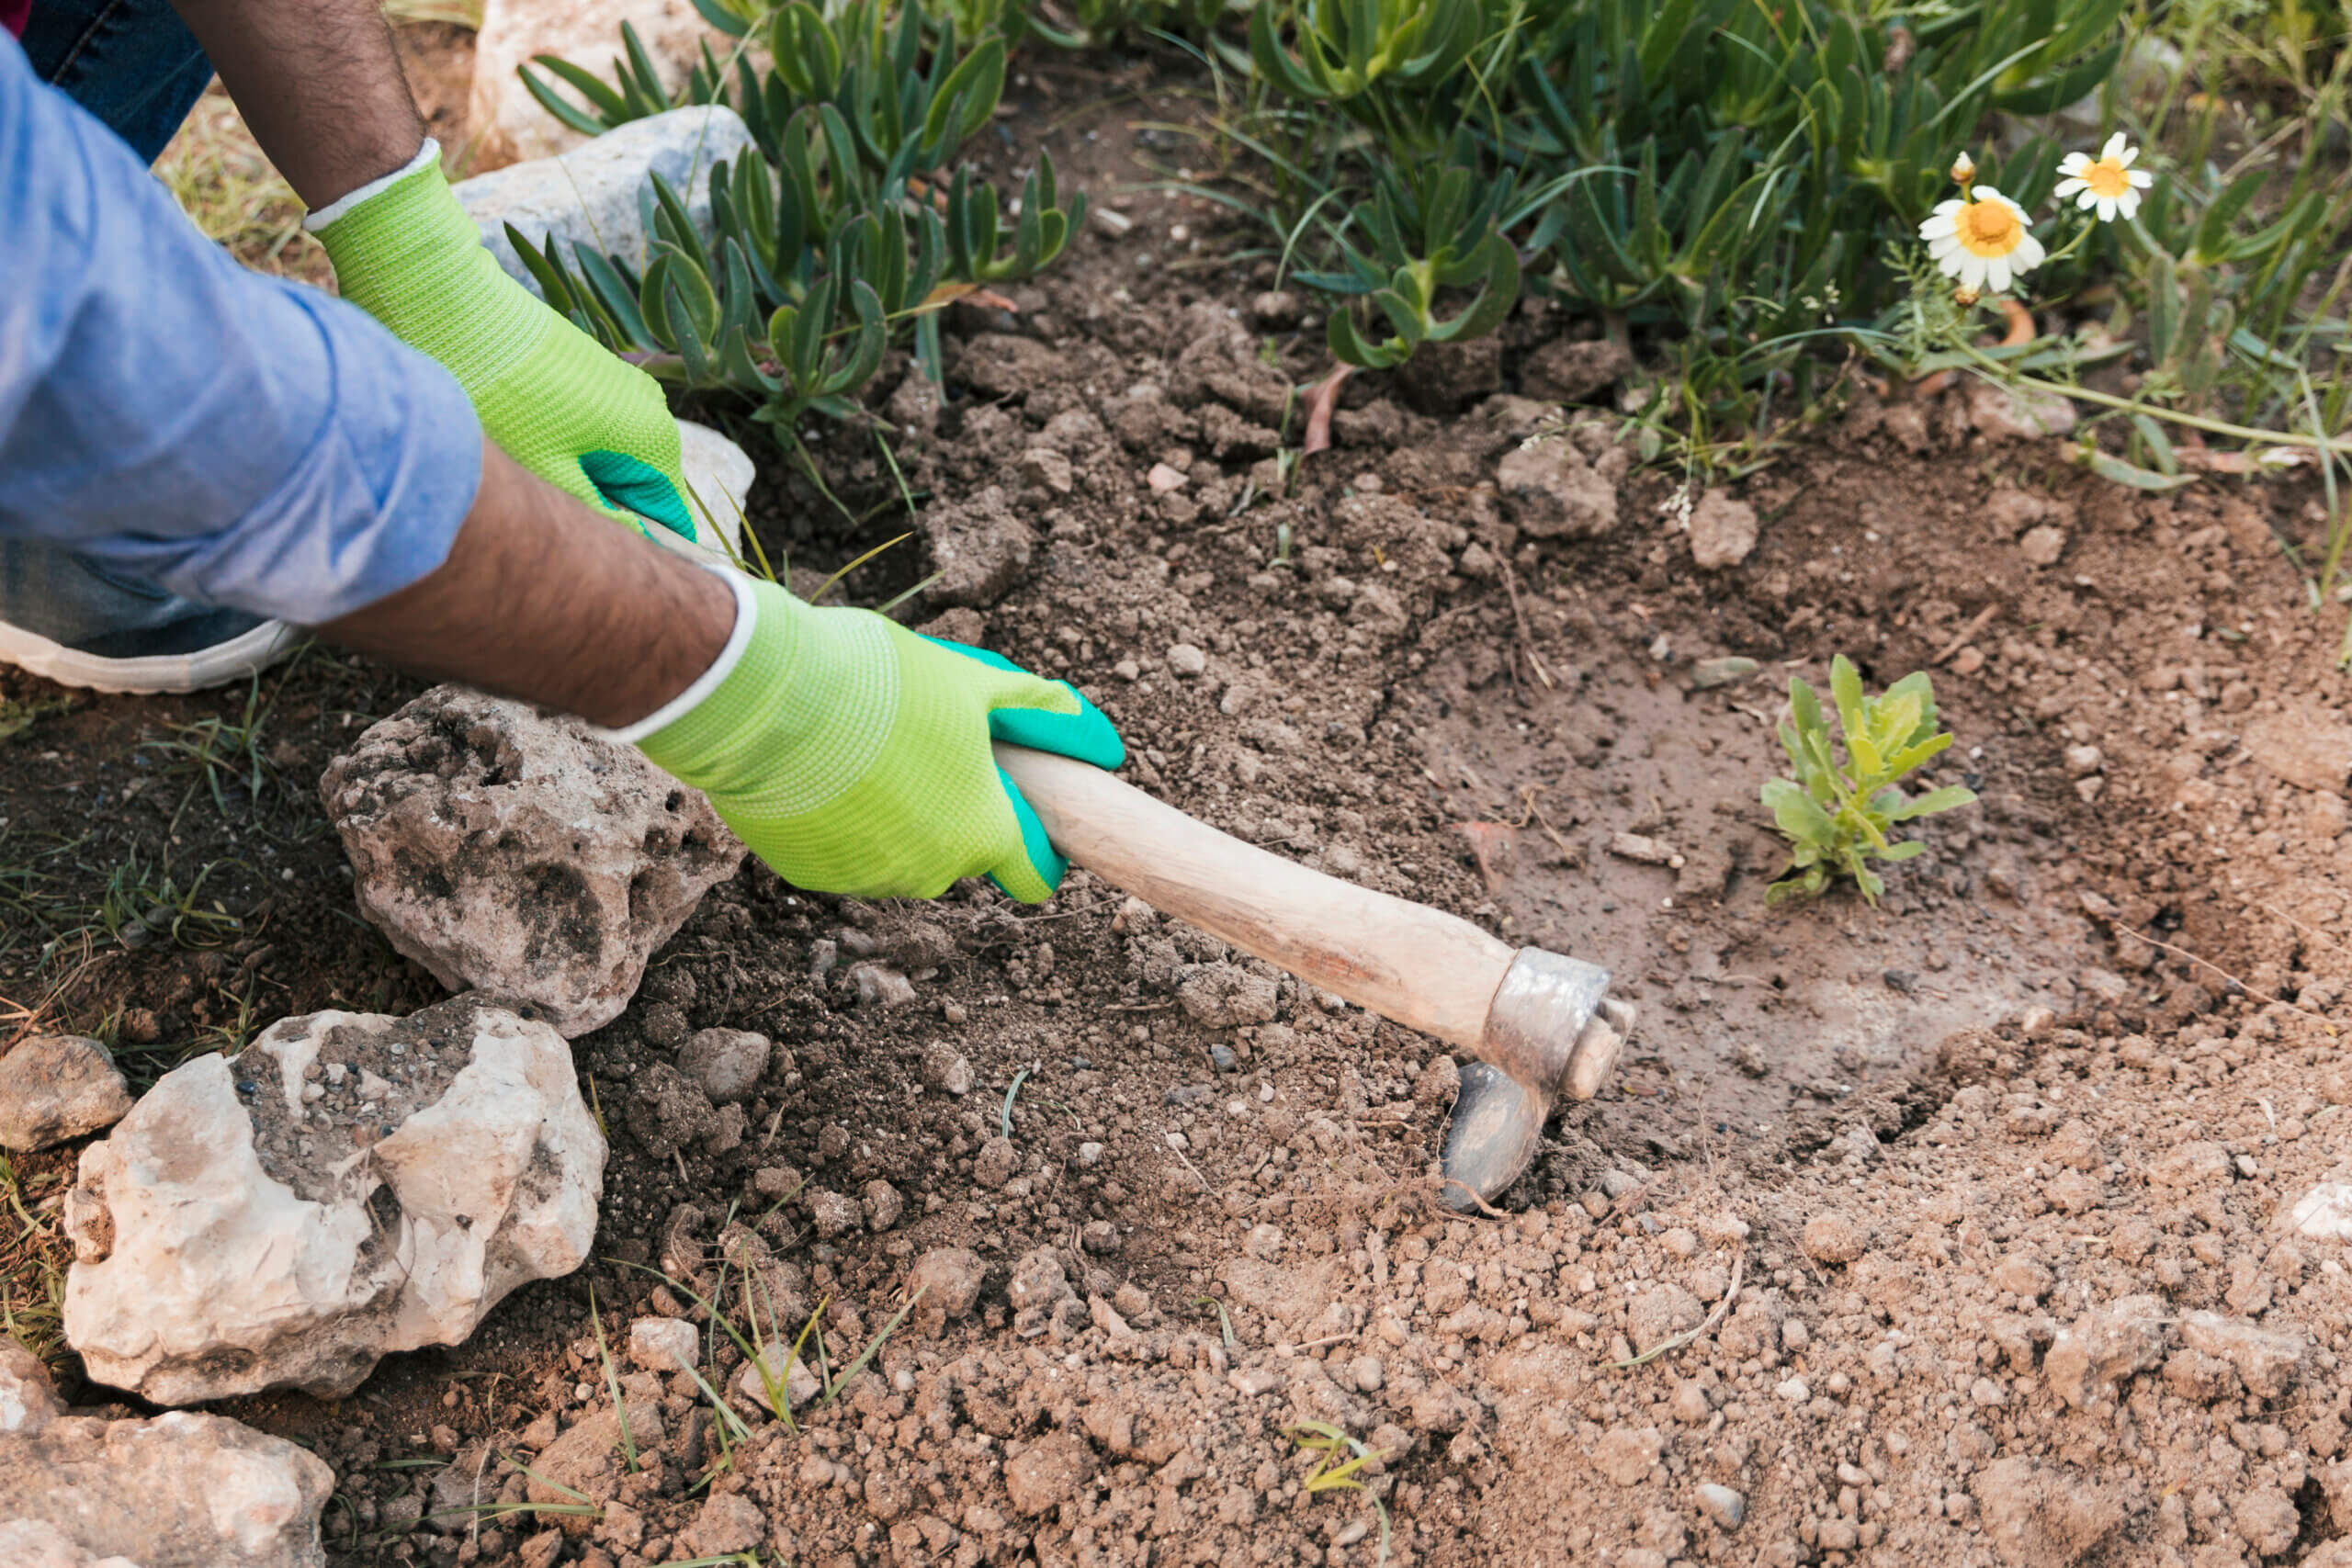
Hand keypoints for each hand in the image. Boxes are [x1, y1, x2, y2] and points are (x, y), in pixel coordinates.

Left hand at [310, 145, 718, 551]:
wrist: (454, 307)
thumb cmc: (499, 395)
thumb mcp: (548, 473)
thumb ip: (599, 513)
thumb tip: (633, 544)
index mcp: (652, 438)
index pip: (670, 514)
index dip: (643, 547)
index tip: (608, 567)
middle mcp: (649, 409)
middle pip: (639, 487)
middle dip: (603, 509)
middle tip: (550, 519)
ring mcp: (619, 385)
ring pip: (610, 458)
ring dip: (578, 478)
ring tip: (530, 479)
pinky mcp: (588, 369)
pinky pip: (591, 428)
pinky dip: (563, 447)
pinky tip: (521, 444)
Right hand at [635, 576, 1123, 900]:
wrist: (760, 698)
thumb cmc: (878, 685)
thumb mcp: (972, 682)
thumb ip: (1037, 712)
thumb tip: (1098, 736)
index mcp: (982, 832)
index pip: (1033, 874)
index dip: (1036, 845)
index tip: (1024, 810)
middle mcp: (931, 872)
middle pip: (962, 853)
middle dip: (955, 809)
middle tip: (925, 744)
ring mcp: (865, 879)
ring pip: (899, 854)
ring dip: (895, 814)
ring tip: (865, 748)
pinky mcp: (808, 874)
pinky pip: (842, 852)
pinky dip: (840, 820)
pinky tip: (821, 770)